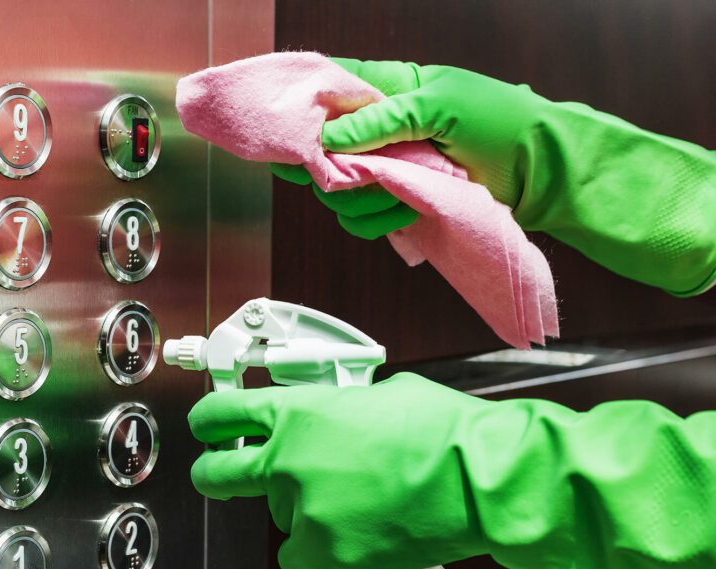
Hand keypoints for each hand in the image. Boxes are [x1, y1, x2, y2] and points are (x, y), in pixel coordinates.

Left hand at [188, 373, 487, 568]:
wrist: (477, 480)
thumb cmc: (442, 431)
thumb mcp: (380, 395)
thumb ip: (339, 408)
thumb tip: (335, 417)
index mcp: (299, 413)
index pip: (225, 414)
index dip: (209, 421)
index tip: (206, 427)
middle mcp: (288, 460)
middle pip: (217, 472)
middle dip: (211, 472)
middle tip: (216, 473)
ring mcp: (303, 509)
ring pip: (277, 516)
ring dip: (301, 511)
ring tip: (351, 504)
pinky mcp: (325, 552)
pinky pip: (300, 556)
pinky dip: (317, 551)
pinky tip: (346, 536)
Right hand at [284, 57, 715, 294]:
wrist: (541, 170)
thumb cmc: (500, 120)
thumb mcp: (440, 104)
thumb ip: (382, 117)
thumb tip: (329, 138)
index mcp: (384, 89)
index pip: (323, 91)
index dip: (298, 111)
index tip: (286, 135)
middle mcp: (375, 129)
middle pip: (317, 150)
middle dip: (328, 168)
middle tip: (348, 174)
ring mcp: (384, 168)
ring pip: (335, 192)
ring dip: (361, 199)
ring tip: (401, 192)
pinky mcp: (395, 203)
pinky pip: (359, 219)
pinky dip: (375, 221)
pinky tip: (405, 210)